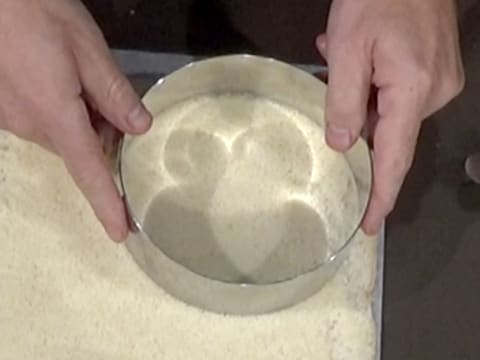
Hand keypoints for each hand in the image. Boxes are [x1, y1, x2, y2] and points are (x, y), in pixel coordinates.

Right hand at [0, 0, 151, 241]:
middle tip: (118, 109)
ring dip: (81, 122)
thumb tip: (140, 128)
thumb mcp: (87, 48)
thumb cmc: (37, 11)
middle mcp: (29, 125)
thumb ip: (114, 93)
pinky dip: (61, 112)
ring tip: (86, 84)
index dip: (107, 204)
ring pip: (59, 134)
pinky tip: (61, 80)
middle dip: (103, 139)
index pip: (89, 171)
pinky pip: (41, 121)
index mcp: (55, 115)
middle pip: (78, 149)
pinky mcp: (1, 106)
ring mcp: (9, 117)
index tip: (121, 233)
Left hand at [317, 0, 463, 233]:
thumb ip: (343, 102)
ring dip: (361, 100)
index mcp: (413, 92)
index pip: (395, 159)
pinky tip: (358, 64)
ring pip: (391, 115)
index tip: (369, 225)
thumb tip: (344, 145)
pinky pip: (400, 97)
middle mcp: (434, 94)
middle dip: (357, 128)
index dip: (381, 195)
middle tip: (332, 99)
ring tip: (340, 67)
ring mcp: (440, 82)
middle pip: (389, 135)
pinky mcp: (436, 72)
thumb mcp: (346, 49)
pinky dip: (374, 88)